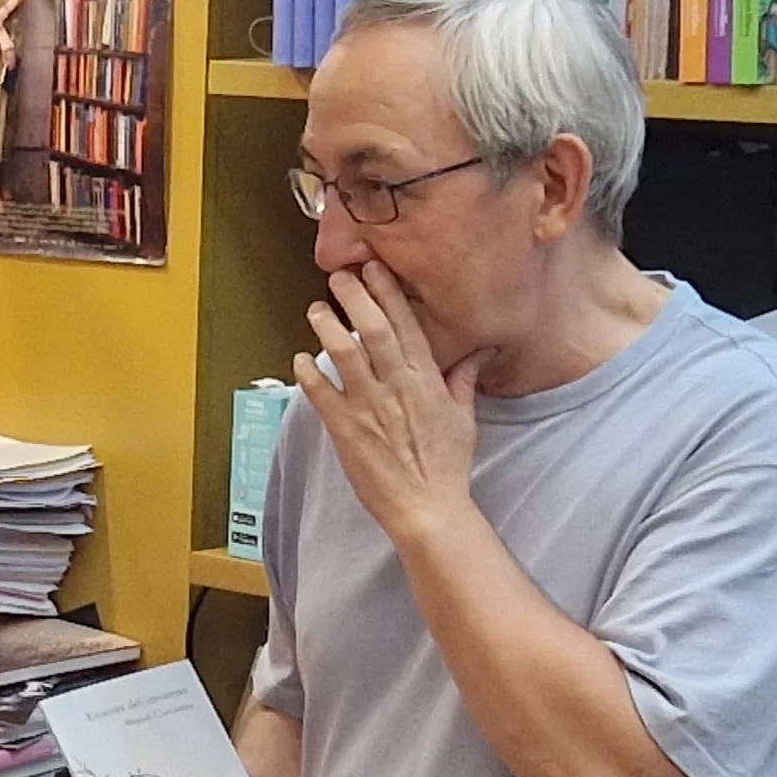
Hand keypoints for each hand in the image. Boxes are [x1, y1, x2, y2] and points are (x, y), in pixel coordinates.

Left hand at [297, 261, 481, 545]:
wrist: (427, 507)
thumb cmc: (446, 465)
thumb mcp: (463, 417)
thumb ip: (462, 379)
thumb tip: (476, 353)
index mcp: (427, 380)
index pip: (406, 325)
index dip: (388, 293)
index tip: (374, 269)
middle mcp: (397, 386)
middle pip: (373, 329)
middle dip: (354, 297)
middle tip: (339, 277)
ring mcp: (369, 406)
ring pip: (344, 354)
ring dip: (327, 327)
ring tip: (315, 310)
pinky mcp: (345, 429)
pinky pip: (321, 393)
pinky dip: (308, 373)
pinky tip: (299, 358)